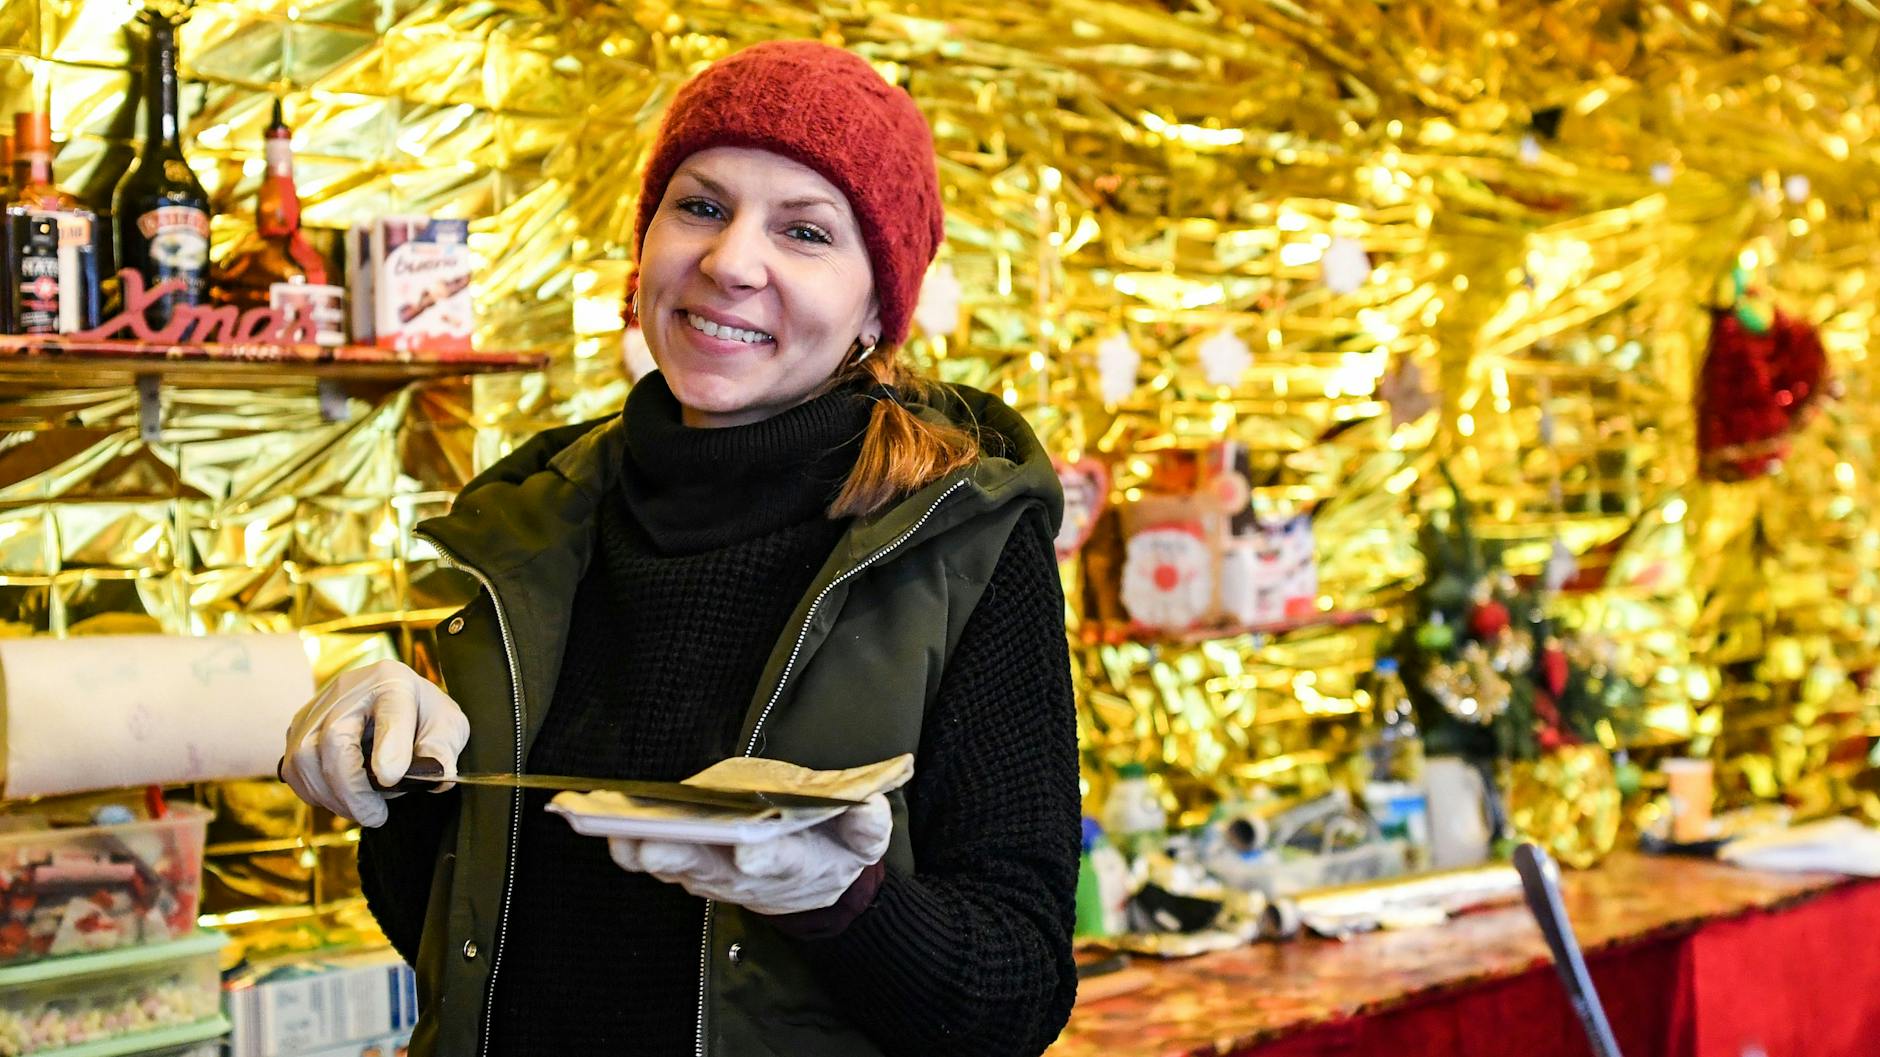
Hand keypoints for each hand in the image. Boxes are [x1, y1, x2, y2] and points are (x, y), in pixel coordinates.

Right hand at [281, 660, 470, 827]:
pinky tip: (342, 799)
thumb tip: (434, 775)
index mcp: (394, 682)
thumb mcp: (448, 727)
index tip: (392, 778)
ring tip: (362, 810)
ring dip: (333, 796)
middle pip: (334, 738)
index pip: (391, 710)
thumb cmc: (423, 717)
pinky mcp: (298, 729)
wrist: (398, 706)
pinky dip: (316, 793)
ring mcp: (317, 708)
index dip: (390, 746)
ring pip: (305, 757)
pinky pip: (294, 768)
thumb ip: (442, 749)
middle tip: (375, 815)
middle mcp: (349, 689)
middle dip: (352, 788)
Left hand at [608, 794, 893, 915]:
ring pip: (676, 867)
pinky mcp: (692, 868)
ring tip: (614, 832)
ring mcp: (715, 875)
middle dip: (680, 856)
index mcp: (795, 864)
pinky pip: (658, 862)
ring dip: (644, 853)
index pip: (779, 862)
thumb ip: (867, 824)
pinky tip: (607, 829)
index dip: (764, 856)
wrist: (816, 887)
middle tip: (651, 845)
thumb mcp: (865, 840)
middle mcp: (747, 876)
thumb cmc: (835, 849)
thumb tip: (869, 807)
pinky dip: (631, 848)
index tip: (749, 849)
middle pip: (711, 868)